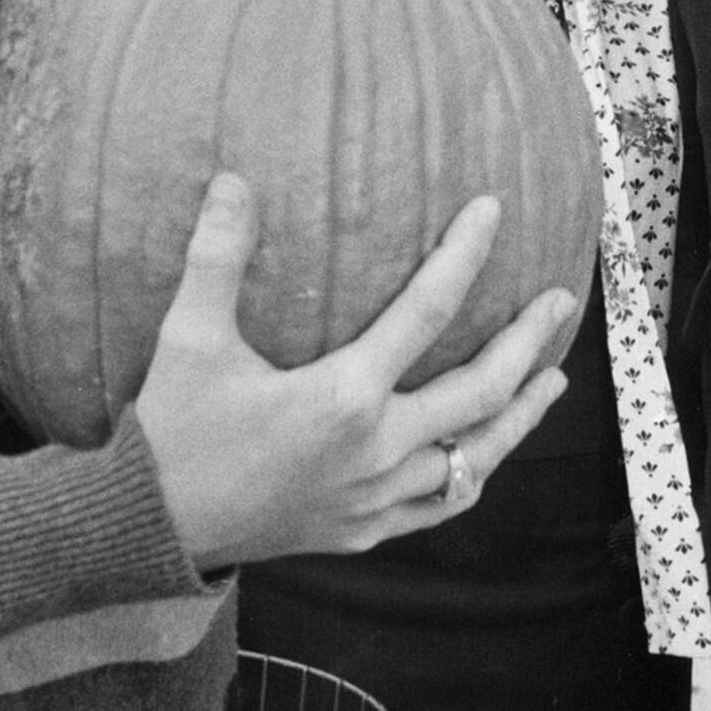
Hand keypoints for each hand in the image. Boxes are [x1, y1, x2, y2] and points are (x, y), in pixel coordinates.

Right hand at [134, 172, 573, 572]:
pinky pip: (439, 505)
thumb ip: (217, 254)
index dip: (464, 254)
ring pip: (475, 458)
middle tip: (560, 301)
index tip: (491, 211)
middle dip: (526, 342)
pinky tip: (484, 460)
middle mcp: (377, 448)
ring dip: (519, 416)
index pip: (427, 310)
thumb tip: (233, 178)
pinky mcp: (363, 532)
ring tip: (553, 381)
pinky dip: (472, 477)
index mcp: (345, 395)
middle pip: (480, 390)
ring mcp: (376, 498)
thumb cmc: (173, 429)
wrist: (149, 531)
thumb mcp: (188, 336)